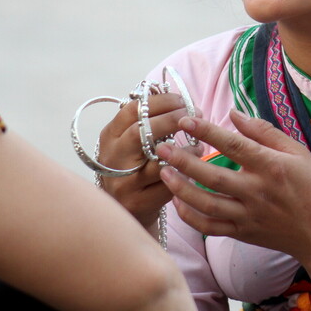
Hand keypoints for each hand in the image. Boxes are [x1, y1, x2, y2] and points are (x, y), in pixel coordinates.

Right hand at [97, 93, 199, 229]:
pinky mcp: (137, 203)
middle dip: (173, 120)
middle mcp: (112, 157)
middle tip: (195, 117)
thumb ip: (149, 122)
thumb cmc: (136, 168)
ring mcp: (122, 182)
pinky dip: (184, 174)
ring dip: (186, 151)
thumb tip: (180, 97)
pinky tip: (194, 169)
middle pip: (141, 132)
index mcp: (110, 136)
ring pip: (158, 161)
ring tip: (199, 147)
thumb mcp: (132, 143)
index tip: (183, 101)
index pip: (132, 110)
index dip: (161, 101)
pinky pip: (167, 185)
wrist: (124, 212)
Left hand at [156, 110, 310, 264]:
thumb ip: (264, 132)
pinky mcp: (243, 233)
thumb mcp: (297, 152)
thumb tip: (234, 114)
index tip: (186, 120)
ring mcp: (248, 215)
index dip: (207, 131)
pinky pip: (210, 227)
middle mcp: (257, 192)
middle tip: (162, 147)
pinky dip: (190, 217)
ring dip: (181, 188)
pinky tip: (178, 202)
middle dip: (183, 160)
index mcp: (271, 167)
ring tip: (164, 172)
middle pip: (212, 176)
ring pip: (206, 204)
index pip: (233, 145)